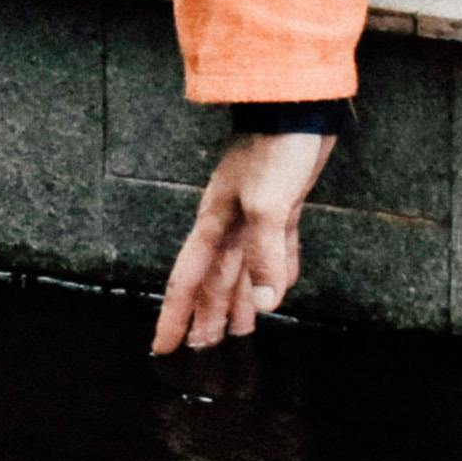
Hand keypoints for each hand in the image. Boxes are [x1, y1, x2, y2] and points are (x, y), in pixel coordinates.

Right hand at [156, 130, 336, 355]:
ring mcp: (256, 215)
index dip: (175, 316)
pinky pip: (275, 250)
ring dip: (238, 301)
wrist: (298, 106)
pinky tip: (278, 291)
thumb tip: (264, 304)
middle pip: (213, 282)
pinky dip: (275, 272)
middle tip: (202, 354)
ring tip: (237, 334)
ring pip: (242, 270)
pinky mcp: (283, 206)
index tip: (163, 348)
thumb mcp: (267, 203)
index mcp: (215, 224)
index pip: (189, 281)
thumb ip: (265, 254)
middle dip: (206, 318)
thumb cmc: (275, 149)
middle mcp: (230, 224)